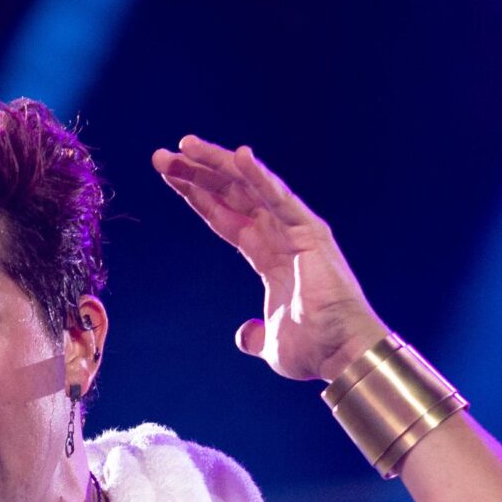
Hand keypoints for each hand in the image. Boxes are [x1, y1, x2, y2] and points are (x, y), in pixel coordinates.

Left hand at [153, 136, 389, 382]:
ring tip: (184, 146)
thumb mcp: (270, 342)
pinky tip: (238, 156)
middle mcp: (281, 235)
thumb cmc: (313, 349)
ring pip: (249, 187)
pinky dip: (259, 176)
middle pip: (230, 194)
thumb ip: (254, 336)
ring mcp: (295, 230)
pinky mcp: (310, 233)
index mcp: (269, 255)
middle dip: (197, 173)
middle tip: (162, 156)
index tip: (170, 176)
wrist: (340, 356)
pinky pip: (280, 198)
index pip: (226, 217)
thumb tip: (244, 336)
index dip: (198, 196)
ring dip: (216, 164)